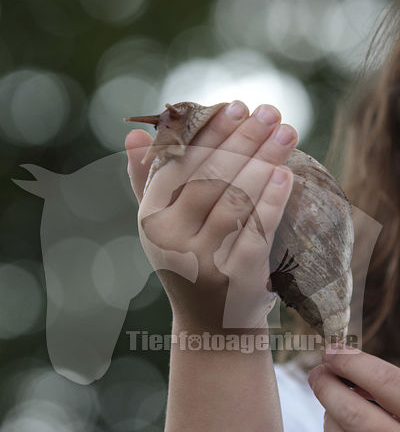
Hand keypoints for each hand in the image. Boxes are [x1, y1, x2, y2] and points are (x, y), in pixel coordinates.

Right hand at [125, 101, 297, 330]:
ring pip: (234, 200)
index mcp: (151, 219)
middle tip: (271, 110)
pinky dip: (272, 201)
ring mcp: (202, 261)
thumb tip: (136, 133)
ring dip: (263, 162)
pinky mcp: (234, 278)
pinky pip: (256, 231)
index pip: (179, 165)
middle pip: (210, 177)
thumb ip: (149, 180)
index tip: (236, 106)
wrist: (212, 326)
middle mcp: (170, 239)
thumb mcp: (165, 225)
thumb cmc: (191, 262)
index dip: (208, 133)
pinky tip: (287, 174)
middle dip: (243, 139)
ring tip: (287, 132)